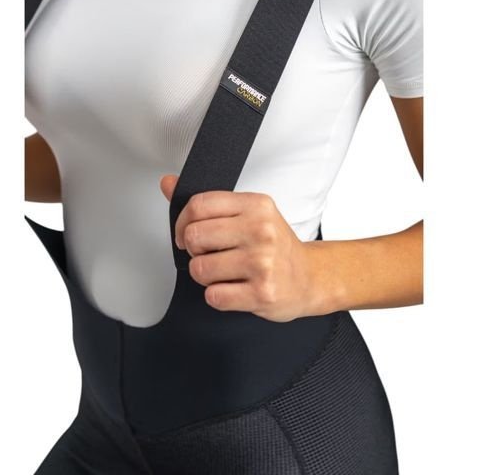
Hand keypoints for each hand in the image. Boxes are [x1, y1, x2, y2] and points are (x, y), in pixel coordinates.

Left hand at [159, 174, 314, 321]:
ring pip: (200, 269)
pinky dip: (217, 296)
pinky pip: (214, 296)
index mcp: (256, 205)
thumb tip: (168, 183)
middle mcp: (261, 230)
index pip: (199, 204)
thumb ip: (208, 202)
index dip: (182, 222)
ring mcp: (262, 262)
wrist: (309, 278)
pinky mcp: (262, 292)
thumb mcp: (248, 214)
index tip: (186, 234)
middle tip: (210, 254)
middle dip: (195, 250)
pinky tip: (234, 288)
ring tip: (225, 273)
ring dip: (206, 276)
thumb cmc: (275, 246)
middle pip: (194, 236)